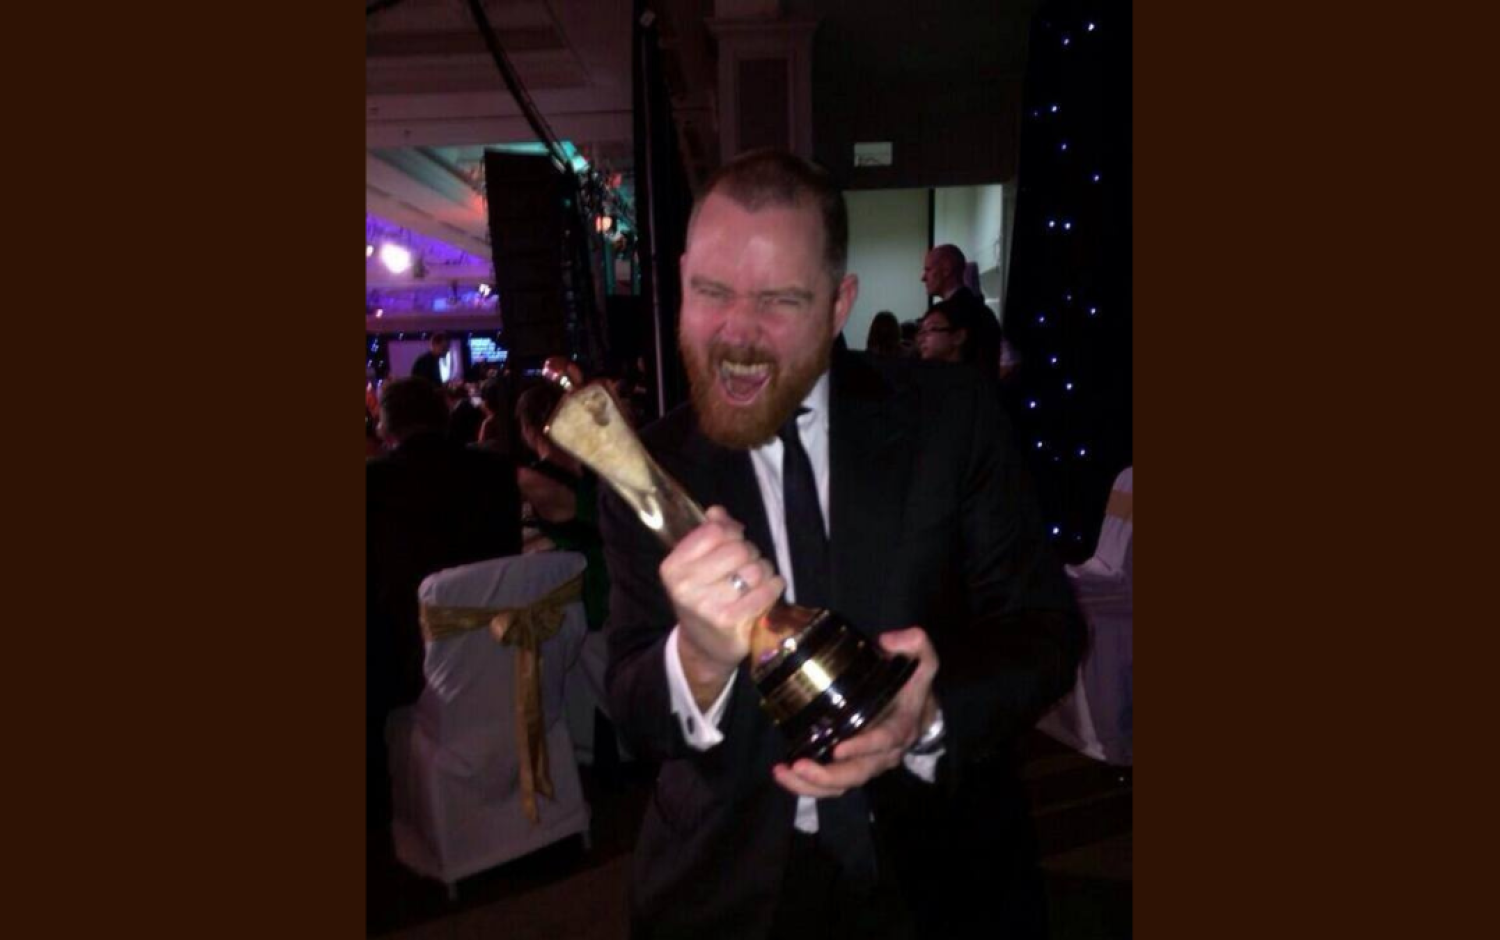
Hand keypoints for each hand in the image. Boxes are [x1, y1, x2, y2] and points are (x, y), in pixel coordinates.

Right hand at [660, 506, 784, 701]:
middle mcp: (685, 586)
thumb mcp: (697, 565)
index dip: (733, 531)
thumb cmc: (704, 597)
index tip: (736, 539)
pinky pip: (766, 591)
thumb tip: (717, 511)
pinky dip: (773, 587)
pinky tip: (768, 590)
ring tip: (756, 580)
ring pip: (755, 569)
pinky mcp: (729, 622)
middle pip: (738, 549)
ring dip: (764, 571)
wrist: (704, 646)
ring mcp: (706, 606)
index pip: (714, 531)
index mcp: (673, 567)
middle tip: (747, 564)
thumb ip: (709, 533)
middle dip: (750, 553)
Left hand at [772, 626, 938, 797]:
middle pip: (858, 772)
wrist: (918, 709)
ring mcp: (867, 763)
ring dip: (811, 784)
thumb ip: (914, 643)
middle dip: (827, 775)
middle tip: (799, 765)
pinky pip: (832, 785)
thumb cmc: (911, 684)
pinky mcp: (851, 766)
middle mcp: (884, 753)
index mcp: (900, 727)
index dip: (863, 747)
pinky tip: (784, 775)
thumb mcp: (921, 659)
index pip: (884, 741)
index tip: (838, 749)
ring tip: (783, 773)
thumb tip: (887, 641)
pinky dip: (807, 785)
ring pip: (842, 785)